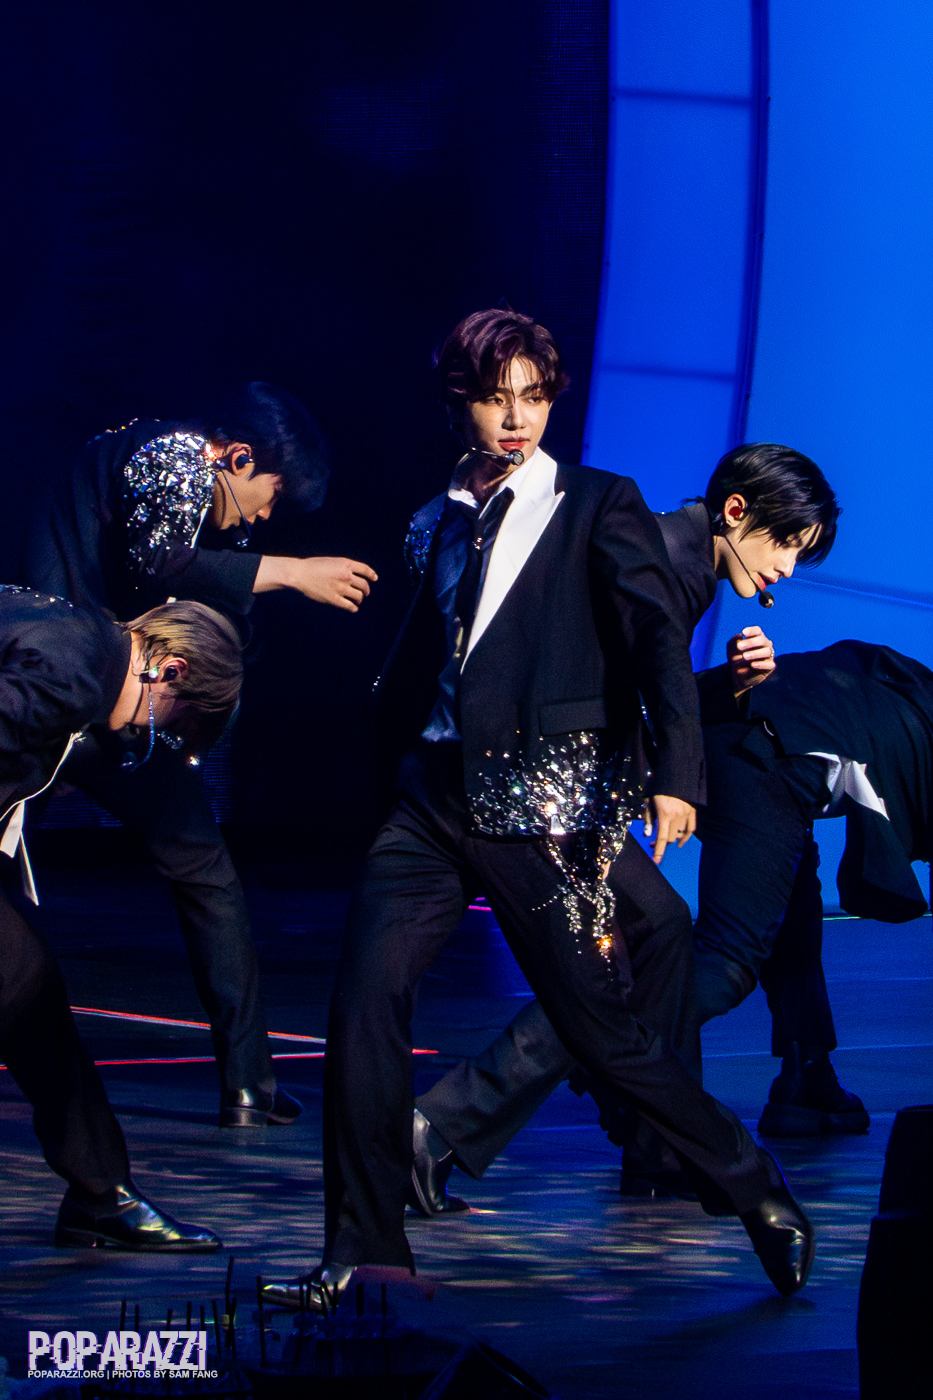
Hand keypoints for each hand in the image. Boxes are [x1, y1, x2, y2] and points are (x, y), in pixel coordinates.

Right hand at [254, 556, 377, 611]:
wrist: (299, 574)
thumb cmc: (313, 566)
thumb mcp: (332, 561)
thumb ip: (344, 567)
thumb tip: (354, 577)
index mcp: (345, 564)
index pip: (365, 570)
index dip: (371, 575)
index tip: (374, 578)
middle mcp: (345, 575)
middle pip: (364, 584)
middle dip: (366, 589)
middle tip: (365, 593)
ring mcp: (340, 588)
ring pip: (358, 596)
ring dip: (360, 598)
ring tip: (358, 600)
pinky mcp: (334, 599)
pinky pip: (349, 606)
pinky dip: (353, 607)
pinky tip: (353, 608)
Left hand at [642, 795, 695, 863]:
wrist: (674, 775)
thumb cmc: (658, 789)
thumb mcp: (648, 802)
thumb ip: (648, 819)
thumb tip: (649, 835)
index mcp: (664, 814)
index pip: (662, 838)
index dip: (659, 851)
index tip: (656, 861)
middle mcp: (677, 816)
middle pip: (672, 838)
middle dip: (663, 843)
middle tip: (653, 843)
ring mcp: (686, 814)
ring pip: (680, 835)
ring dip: (673, 840)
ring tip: (665, 839)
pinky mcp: (692, 811)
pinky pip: (691, 829)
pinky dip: (686, 837)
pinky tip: (681, 841)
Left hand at [727, 625, 775, 693]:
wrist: (739, 676)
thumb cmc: (736, 659)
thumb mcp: (731, 651)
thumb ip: (733, 642)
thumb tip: (739, 636)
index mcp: (756, 637)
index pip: (757, 631)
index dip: (752, 631)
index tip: (744, 633)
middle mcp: (765, 645)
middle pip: (762, 640)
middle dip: (751, 642)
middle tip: (739, 646)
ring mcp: (768, 656)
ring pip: (767, 651)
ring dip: (755, 653)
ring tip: (744, 656)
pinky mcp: (770, 666)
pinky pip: (769, 664)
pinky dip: (761, 664)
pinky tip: (752, 665)